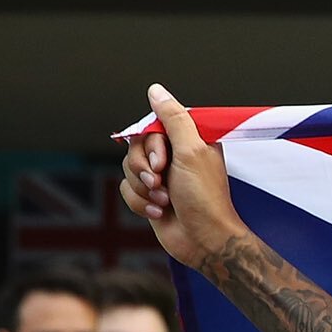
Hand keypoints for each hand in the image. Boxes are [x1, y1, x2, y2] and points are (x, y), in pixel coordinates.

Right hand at [118, 84, 245, 270]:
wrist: (204, 241)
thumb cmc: (205, 199)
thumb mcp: (191, 152)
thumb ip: (173, 119)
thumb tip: (156, 90)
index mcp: (190, 141)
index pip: (152, 126)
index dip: (151, 145)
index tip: (164, 160)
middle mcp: (175, 156)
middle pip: (135, 147)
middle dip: (144, 168)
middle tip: (162, 182)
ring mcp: (161, 177)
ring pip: (127, 169)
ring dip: (143, 188)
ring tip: (165, 200)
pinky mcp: (150, 196)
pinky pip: (126, 190)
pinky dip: (140, 203)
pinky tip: (160, 212)